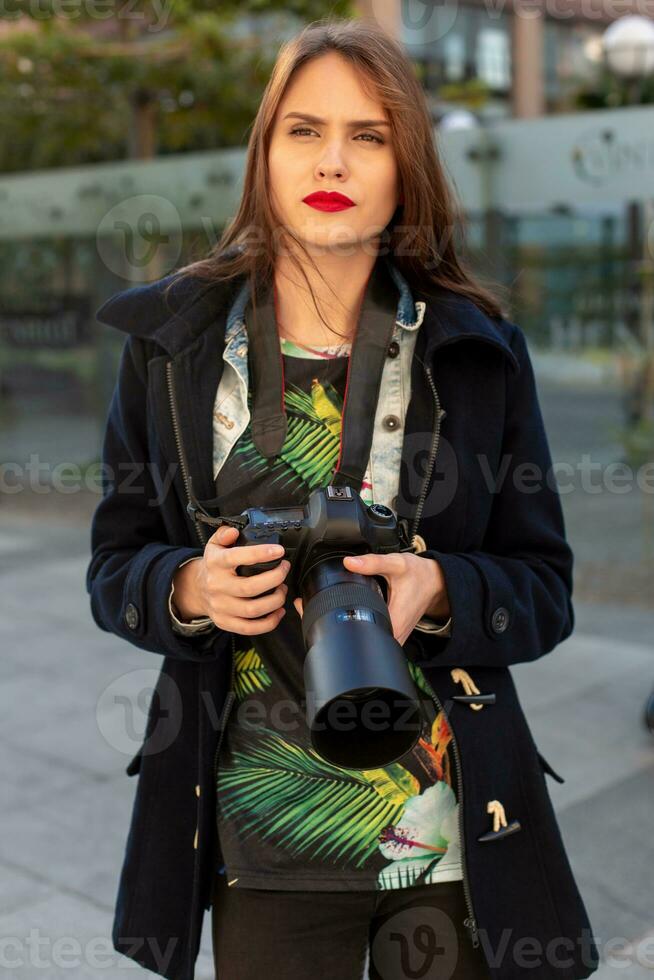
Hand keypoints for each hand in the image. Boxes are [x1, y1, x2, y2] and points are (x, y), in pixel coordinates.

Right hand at [173, 525, 290, 634]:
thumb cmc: (213, 566)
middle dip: (274, 578)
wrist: (197, 589)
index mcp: (215, 564)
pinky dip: (269, 622)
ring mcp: (220, 607)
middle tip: (284, 569)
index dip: (260, 554)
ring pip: (252, 610)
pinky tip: (278, 611)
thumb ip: (223, 534)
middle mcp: (216, 586)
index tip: (279, 551)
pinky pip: (249, 628)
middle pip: (249, 588)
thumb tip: (233, 531)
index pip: (236, 557)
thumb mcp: (214, 545)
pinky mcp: (225, 622)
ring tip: (282, 589)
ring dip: (275, 600)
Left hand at [292, 551, 449, 645]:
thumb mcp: (397, 564)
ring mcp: (390, 637)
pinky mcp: (388, 632)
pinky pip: (366, 633)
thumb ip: (373, 562)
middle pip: (354, 641)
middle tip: (308, 606)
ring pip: (359, 639)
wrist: (436, 584)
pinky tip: (339, 611)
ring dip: (339, 626)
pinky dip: (352, 623)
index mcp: (391, 624)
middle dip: (330, 626)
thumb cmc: (419, 576)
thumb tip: (348, 562)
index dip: (333, 627)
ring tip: (317, 608)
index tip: (314, 611)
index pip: (357, 635)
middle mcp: (391, 636)